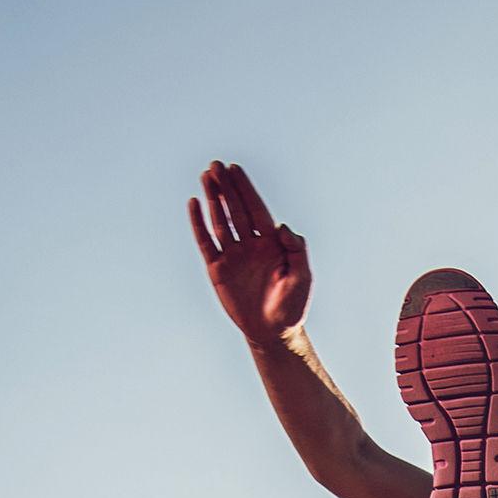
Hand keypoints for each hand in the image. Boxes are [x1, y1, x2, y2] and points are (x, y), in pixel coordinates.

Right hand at [188, 160, 311, 346]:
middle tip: (216, 165)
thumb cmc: (292, 305)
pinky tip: (194, 204)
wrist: (273, 332)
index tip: (235, 169)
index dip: (245, 189)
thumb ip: (297, 249)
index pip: (256, 208)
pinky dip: (199, 224)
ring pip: (220, 221)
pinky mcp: (218, 270)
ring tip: (205, 176)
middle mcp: (250, 244)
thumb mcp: (303, 276)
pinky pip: (206, 242)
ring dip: (213, 199)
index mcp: (271, 242)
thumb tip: (281, 226)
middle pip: (235, 209)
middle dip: (226, 187)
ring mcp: (233, 255)